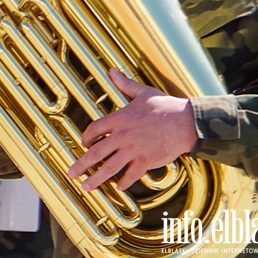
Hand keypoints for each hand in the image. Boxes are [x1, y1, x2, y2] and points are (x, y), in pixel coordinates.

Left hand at [67, 68, 196, 190]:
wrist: (186, 122)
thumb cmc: (166, 106)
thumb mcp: (142, 92)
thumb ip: (124, 83)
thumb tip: (112, 70)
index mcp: (119, 118)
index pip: (94, 129)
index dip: (86, 138)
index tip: (84, 144)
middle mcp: (122, 135)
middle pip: (96, 152)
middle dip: (82, 164)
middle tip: (71, 173)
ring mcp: (133, 150)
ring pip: (110, 167)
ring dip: (96, 178)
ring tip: (86, 187)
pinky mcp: (146, 161)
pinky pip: (131, 175)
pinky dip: (124, 182)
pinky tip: (118, 187)